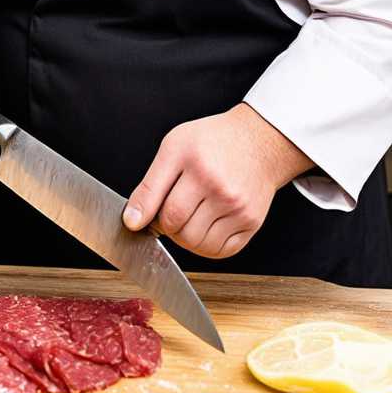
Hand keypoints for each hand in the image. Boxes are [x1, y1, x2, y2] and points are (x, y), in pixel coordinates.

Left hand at [122, 105, 310, 260]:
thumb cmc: (214, 141)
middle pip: (181, 233)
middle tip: (177, 207)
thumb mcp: (175, 147)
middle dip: (171, 226)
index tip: (146, 220)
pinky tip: (210, 223)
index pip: (167, 214)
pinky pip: (220, 252)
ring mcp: (239, 207)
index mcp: (198, 165)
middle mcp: (221, 187)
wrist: (259, 140)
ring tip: (194, 214)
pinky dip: (209, 245)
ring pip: (199, 246)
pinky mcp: (252, 222)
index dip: (152, 220)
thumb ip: (149, 186)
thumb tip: (132, 222)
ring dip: (189, 237)